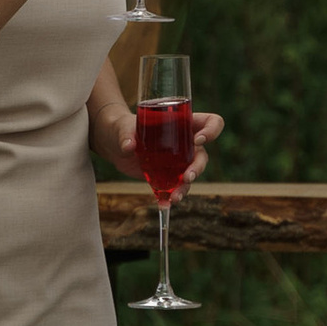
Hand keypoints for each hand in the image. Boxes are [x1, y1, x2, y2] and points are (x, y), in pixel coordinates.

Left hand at [94, 104, 223, 187]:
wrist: (115, 143)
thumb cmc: (123, 127)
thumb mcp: (123, 127)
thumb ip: (125, 134)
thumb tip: (128, 146)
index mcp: (183, 122)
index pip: (211, 123)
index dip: (211, 131)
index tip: (198, 140)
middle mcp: (185, 142)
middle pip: (202, 155)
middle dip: (198, 167)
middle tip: (187, 177)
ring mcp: (178, 161)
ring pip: (191, 175)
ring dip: (185, 187)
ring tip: (175, 198)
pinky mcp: (167, 175)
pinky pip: (175, 187)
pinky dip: (170, 197)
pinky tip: (163, 203)